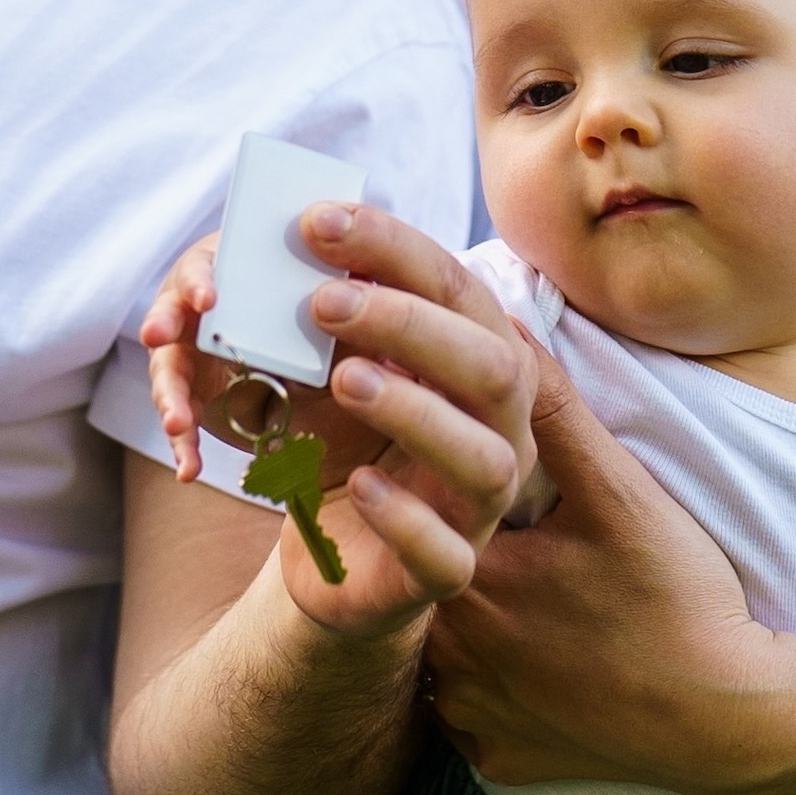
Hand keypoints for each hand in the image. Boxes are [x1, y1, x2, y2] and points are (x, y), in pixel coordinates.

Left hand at [132, 198, 537, 638]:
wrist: (339, 556)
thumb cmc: (345, 442)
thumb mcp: (332, 367)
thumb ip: (331, 315)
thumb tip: (296, 235)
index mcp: (480, 362)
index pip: (456, 289)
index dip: (392, 248)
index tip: (316, 223)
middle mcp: (500, 430)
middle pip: (492, 367)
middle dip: (408, 325)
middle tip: (320, 302)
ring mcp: (481, 506)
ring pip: (484, 459)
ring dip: (415, 411)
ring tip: (344, 380)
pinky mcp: (449, 571)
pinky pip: (446, 553)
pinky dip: (404, 515)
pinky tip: (359, 483)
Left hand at [428, 383, 795, 794]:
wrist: (726, 721)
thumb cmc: (677, 602)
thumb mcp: (622, 495)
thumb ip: (556, 414)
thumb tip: (508, 333)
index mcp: (470, 580)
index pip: (410, 518)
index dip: (418, 492)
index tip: (420, 471)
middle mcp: (453, 655)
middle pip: (422, 586)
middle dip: (441, 556)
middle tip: (491, 544)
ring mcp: (471, 716)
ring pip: (440, 655)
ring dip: (463, 627)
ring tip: (518, 605)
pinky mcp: (496, 758)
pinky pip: (470, 717)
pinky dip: (490, 692)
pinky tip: (531, 670)